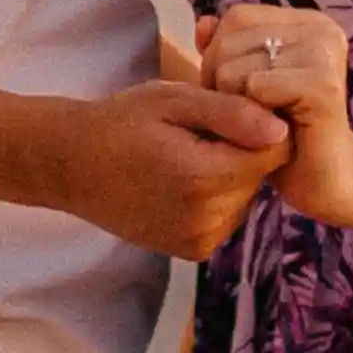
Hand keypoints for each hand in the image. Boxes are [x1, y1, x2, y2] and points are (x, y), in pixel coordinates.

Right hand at [44, 76, 288, 262]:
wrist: (71, 166)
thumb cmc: (120, 122)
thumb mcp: (173, 100)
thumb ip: (230, 113)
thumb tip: (282, 129)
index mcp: (205, 178)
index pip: (277, 151)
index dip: (262, 124)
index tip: (232, 111)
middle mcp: (208, 218)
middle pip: (262, 175)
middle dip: (243, 150)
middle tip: (198, 132)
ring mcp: (201, 240)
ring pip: (247, 196)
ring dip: (229, 174)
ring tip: (186, 155)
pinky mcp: (193, 251)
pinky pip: (227, 216)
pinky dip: (215, 197)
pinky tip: (182, 180)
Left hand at [198, 4, 352, 224]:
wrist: (329, 181)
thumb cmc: (287, 135)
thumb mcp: (247, 86)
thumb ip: (226, 52)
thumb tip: (202, 23)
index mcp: (309, 22)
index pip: (236, 18)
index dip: (221, 57)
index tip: (241, 93)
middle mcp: (322, 30)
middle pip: (230, 41)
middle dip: (222, 83)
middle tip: (253, 115)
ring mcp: (324, 54)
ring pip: (234, 67)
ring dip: (235, 104)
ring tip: (264, 124)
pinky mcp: (322, 85)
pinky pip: (254, 88)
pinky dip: (250, 116)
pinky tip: (272, 131)